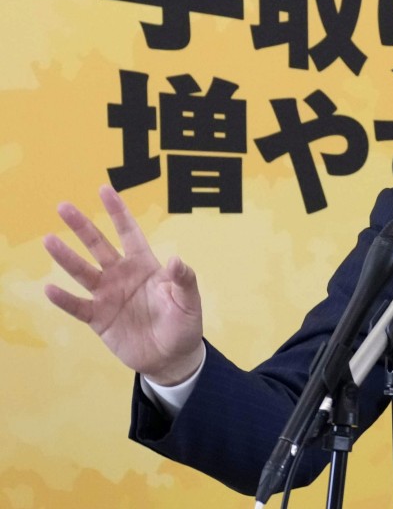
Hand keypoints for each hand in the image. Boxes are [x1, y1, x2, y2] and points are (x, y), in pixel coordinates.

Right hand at [42, 185, 204, 385]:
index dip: (117, 212)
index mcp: (145, 265)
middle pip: (99, 246)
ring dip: (66, 258)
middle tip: (64, 206)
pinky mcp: (99, 319)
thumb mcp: (189, 300)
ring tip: (49, 240)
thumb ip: (184, 279)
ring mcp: (108, 296)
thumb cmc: (183, 324)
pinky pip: (78, 306)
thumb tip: (177, 259)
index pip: (129, 233)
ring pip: (83, 272)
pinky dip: (64, 300)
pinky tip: (49, 289)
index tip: (105, 189)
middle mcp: (122, 276)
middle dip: (83, 226)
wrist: (172, 357)